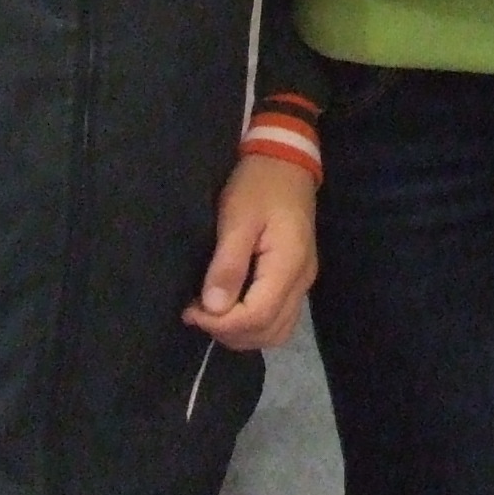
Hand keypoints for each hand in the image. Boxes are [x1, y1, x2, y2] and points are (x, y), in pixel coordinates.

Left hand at [185, 153, 317, 350]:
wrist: (286, 161)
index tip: (191, 310)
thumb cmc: (258, 184)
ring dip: (243, 333)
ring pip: (277, 331)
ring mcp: (303, 282)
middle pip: (269, 332)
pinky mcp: (297, 279)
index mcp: (288, 264)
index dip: (221, 324)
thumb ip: (228, 264)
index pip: (257, 317)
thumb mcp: (237, 217)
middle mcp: (301, 281)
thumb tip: (214, 308)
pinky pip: (280, 318)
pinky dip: (254, 324)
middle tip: (197, 313)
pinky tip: (231, 310)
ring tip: (212, 315)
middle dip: (230, 332)